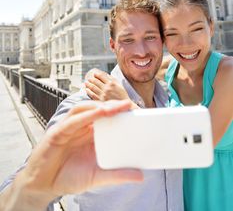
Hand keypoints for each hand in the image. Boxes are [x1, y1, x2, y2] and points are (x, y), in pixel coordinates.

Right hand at [1, 100, 142, 210]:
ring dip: (99, 106)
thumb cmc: (68, 177)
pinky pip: (72, 120)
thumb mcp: (97, 176)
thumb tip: (140, 176)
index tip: (134, 112)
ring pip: (84, 110)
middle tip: (127, 104)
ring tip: (114, 107)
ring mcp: (69, 128)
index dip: (118, 113)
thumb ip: (116, 175)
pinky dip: (85, 115)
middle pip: (96, 110)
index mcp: (90, 134)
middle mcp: (80, 127)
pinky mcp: (58, 132)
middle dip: (111, 105)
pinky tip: (97, 113)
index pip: (105, 118)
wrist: (43, 185)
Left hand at [85, 69, 128, 100]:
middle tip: (89, 78)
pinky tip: (86, 90)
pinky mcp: (100, 101)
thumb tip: (107, 75)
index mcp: (111, 83)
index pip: (102, 76)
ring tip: (86, 82)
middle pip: (96, 81)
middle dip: (91, 79)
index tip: (95, 74)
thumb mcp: (120, 85)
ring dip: (88, 84)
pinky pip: (92, 95)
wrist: (124, 107)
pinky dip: (88, 91)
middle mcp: (106, 88)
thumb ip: (113, 79)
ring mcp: (103, 95)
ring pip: (93, 87)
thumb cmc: (122, 96)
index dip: (97, 74)